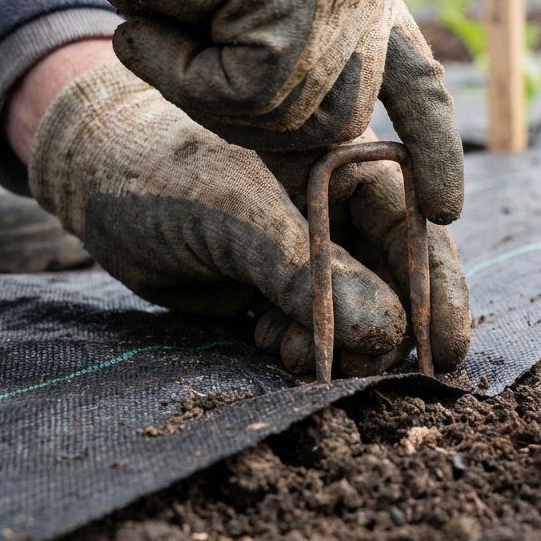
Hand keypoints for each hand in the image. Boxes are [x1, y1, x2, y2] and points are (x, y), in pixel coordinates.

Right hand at [0, 0, 462, 224]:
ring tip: (164, 28)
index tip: (443, 209)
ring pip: (290, 115)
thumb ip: (285, 69)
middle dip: (254, 124)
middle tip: (183, 63)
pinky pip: (247, 91)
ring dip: (207, 96)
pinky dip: (182, 77)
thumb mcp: (239, 14)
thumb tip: (315, 172)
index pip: (416, 77)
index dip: (431, 147)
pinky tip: (148, 25)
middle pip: (338, 123)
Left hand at [28, 61, 469, 376]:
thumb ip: (311, 273)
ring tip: (294, 354)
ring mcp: (309, 252)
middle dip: (391, 331)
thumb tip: (388, 334)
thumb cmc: (166, 175)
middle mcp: (339, 210)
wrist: (95, 183)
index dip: (440, 289)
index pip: (415, 229)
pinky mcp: (276, 288)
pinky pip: (313, 333)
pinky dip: (303, 350)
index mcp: (346, 167)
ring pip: (356, 316)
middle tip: (382, 374)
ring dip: (339, 348)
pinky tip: (269, 343)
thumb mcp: (238, 216)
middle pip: (396, 281)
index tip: (445, 348)